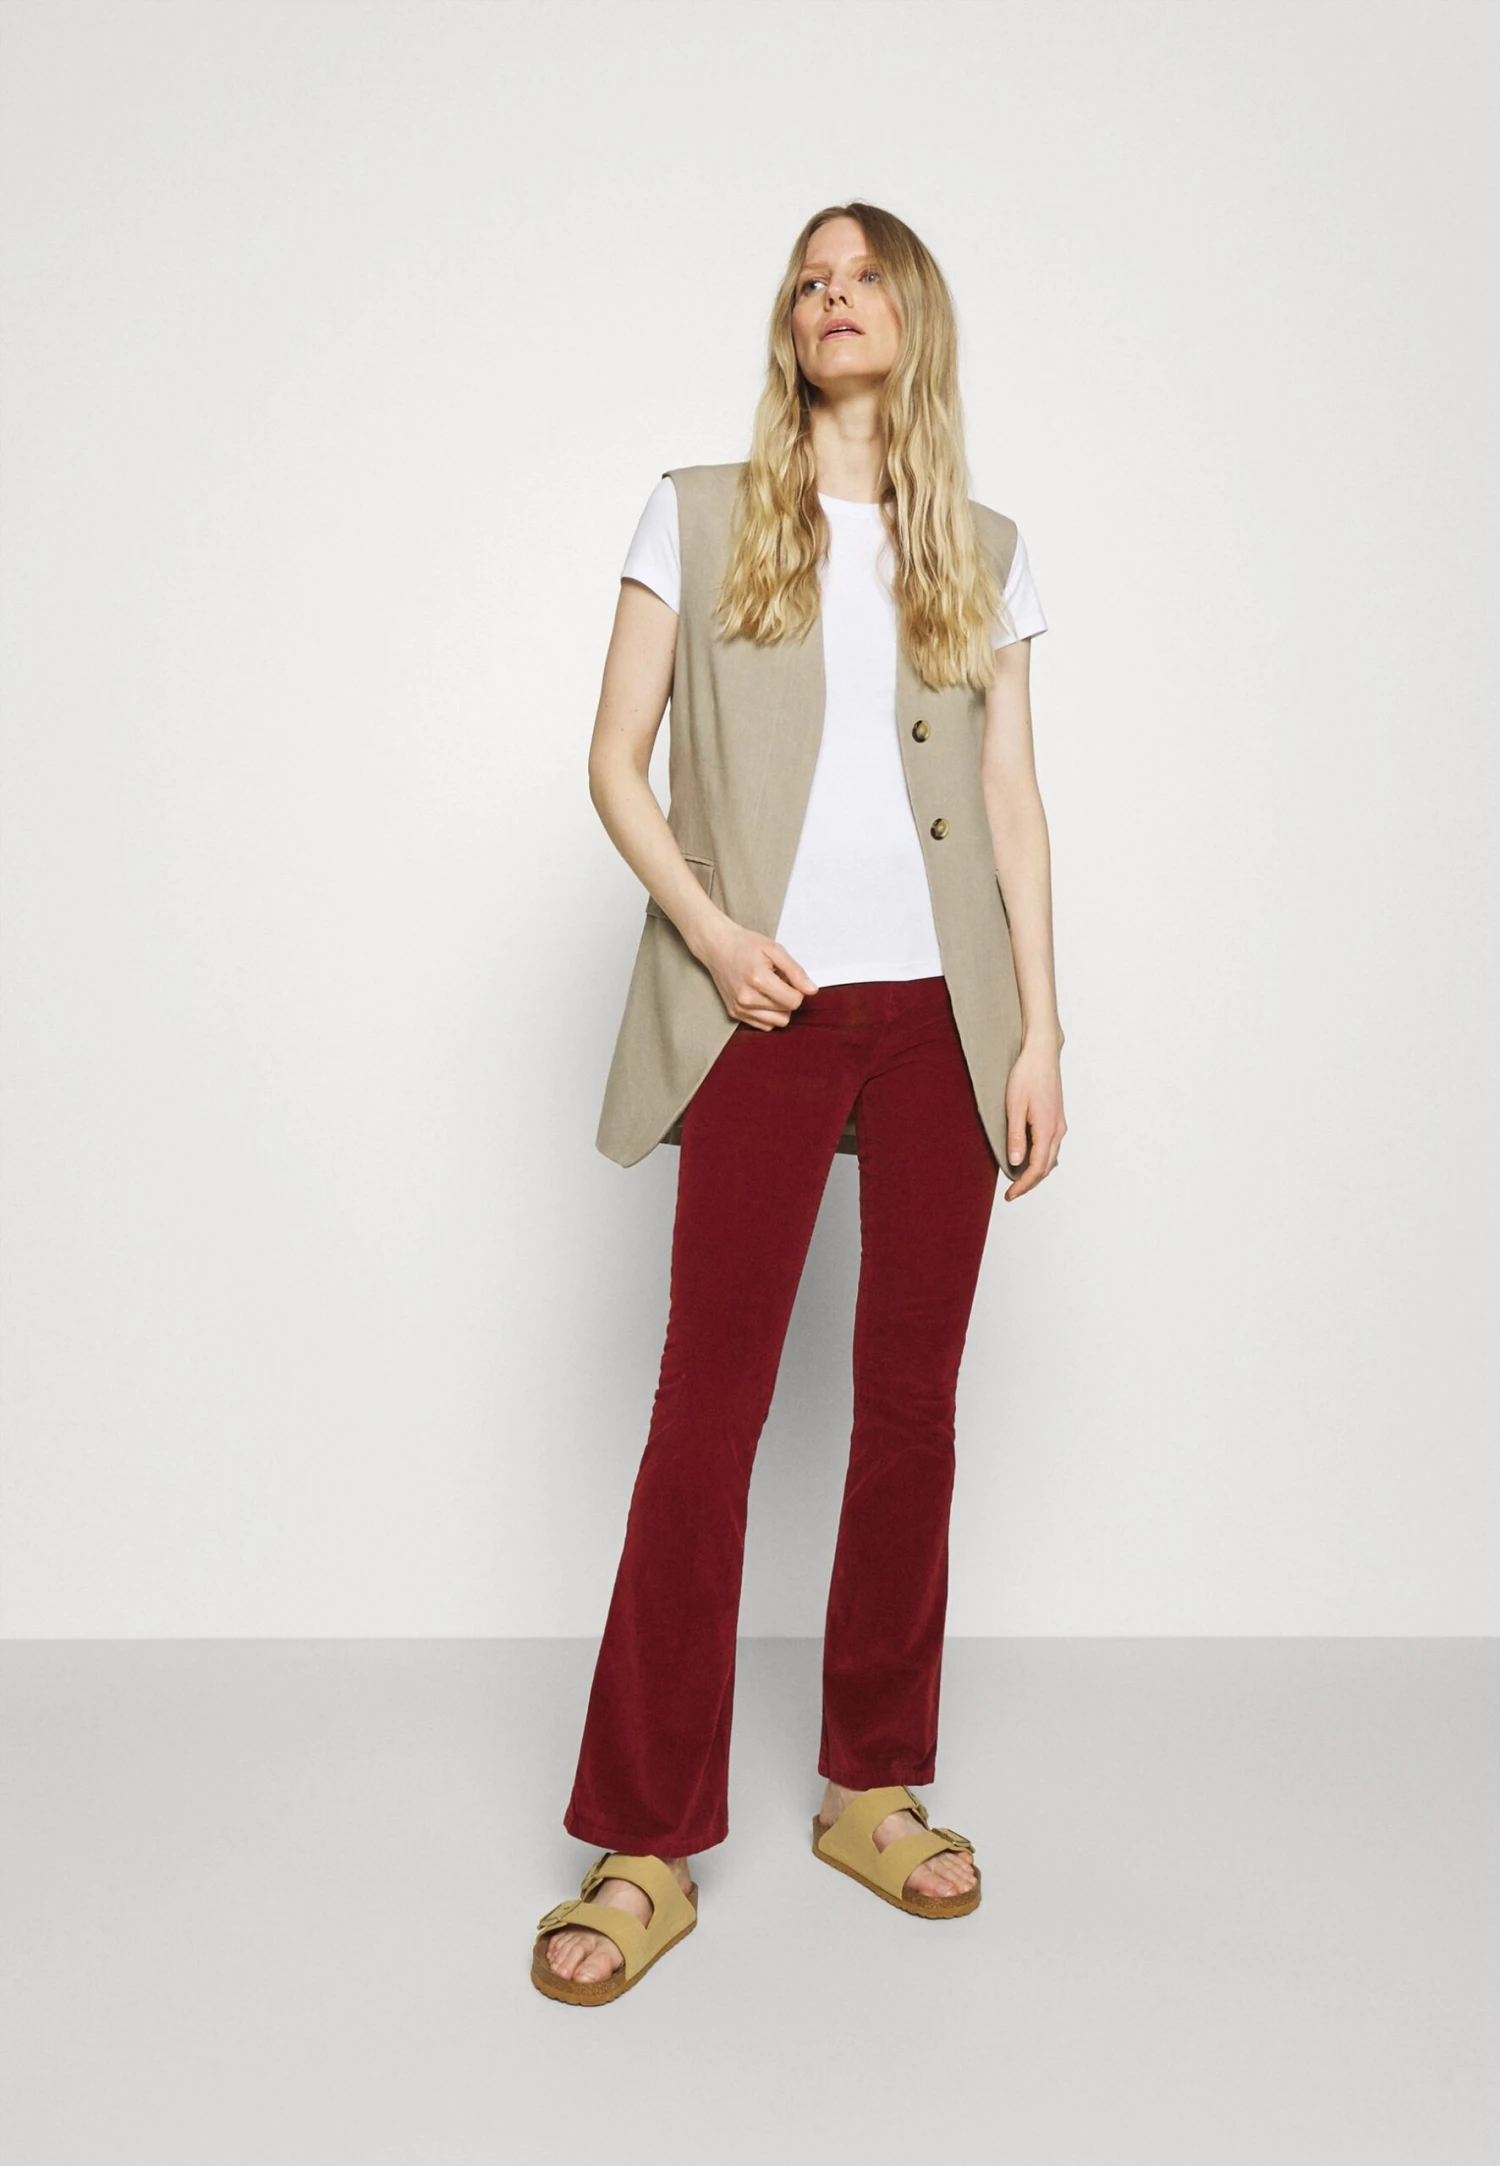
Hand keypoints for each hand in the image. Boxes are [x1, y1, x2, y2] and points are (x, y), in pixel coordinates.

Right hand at [695, 916, 817, 1029]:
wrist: (718, 947)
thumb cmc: (746, 945)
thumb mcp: (775, 950)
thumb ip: (796, 972)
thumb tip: (812, 991)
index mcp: (758, 980)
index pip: (794, 1001)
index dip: (798, 990)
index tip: (787, 977)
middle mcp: (747, 999)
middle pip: (787, 1013)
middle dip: (788, 998)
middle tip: (777, 981)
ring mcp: (739, 1009)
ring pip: (777, 1023)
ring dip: (779, 1009)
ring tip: (769, 989)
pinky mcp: (735, 1014)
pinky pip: (764, 1025)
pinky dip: (768, 1015)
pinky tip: (761, 998)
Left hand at [1001, 1035, 1065, 1199]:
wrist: (1041, 1053)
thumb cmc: (1026, 1075)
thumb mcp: (1014, 1106)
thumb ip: (1015, 1136)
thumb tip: (1015, 1162)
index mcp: (1047, 1129)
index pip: (1036, 1167)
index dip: (1023, 1184)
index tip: (1010, 1195)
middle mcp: (1058, 1129)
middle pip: (1046, 1167)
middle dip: (1029, 1183)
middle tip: (1012, 1193)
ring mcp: (1060, 1124)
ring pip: (1050, 1158)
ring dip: (1036, 1172)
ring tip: (1018, 1181)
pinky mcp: (1057, 1118)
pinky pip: (1052, 1147)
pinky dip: (1042, 1160)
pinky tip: (1030, 1160)